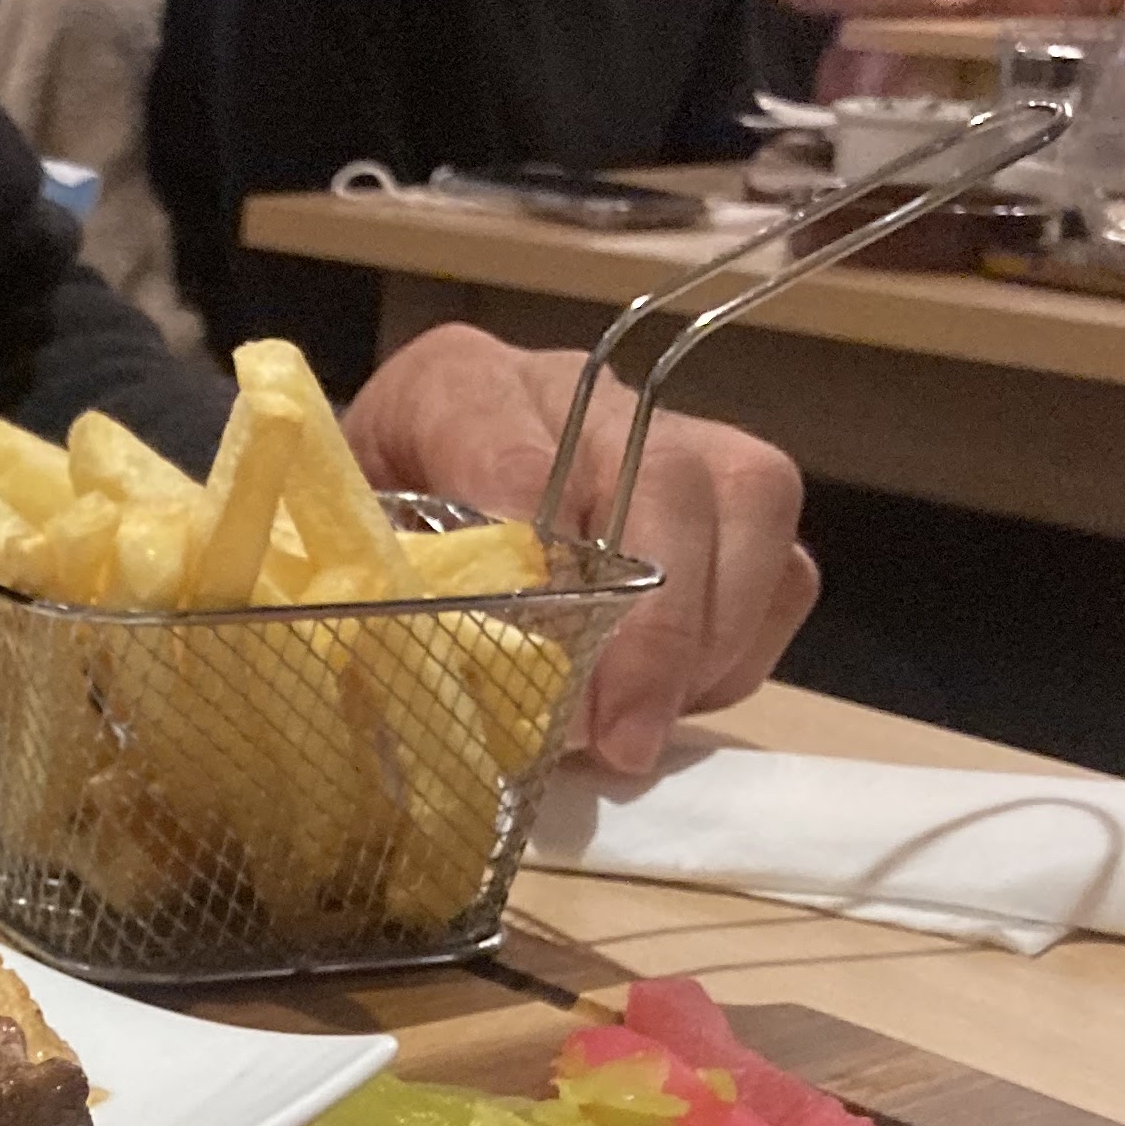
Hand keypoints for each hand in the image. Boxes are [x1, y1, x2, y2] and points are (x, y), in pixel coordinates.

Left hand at [341, 322, 814, 774]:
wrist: (402, 490)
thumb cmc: (368, 534)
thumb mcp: (342, 553)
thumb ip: (380, 593)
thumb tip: (434, 674)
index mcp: (458, 386)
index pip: (511, 455)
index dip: (535, 567)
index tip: (538, 665)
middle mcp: (579, 389)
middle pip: (663, 477)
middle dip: (651, 627)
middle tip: (618, 739)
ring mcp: (669, 431)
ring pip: (748, 506)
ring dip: (704, 643)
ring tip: (638, 733)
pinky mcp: (731, 496)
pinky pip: (782, 567)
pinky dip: (737, 651)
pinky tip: (671, 703)